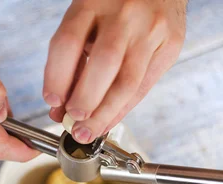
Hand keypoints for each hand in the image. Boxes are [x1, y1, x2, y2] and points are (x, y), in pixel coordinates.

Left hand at [43, 0, 186, 142]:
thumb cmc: (115, 4)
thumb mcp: (86, 17)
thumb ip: (73, 58)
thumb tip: (60, 107)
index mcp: (93, 1)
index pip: (68, 43)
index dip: (56, 78)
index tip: (52, 101)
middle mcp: (124, 14)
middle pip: (103, 64)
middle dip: (85, 101)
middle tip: (73, 124)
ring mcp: (151, 29)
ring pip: (128, 82)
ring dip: (105, 114)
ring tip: (88, 131)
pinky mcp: (170, 45)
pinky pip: (144, 85)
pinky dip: (123, 108)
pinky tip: (109, 120)